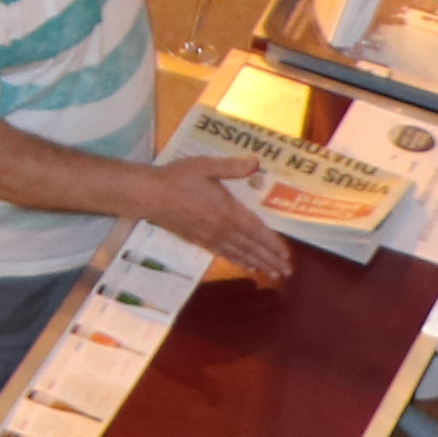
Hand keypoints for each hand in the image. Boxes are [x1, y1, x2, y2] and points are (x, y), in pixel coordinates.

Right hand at [143, 158, 295, 282]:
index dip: (273, 243)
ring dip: (259, 264)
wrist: (150, 195)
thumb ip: (232, 167)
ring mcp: (211, 237)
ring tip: (273, 274)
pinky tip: (247, 266)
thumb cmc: (178, 178)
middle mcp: (223, 229)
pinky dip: (239, 262)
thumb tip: (256, 162)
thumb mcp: (205, 166)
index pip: (257, 230)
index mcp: (227, 211)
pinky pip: (225, 255)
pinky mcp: (199, 241)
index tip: (287, 255)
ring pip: (240, 254)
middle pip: (251, 247)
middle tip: (287, 271)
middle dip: (271, 259)